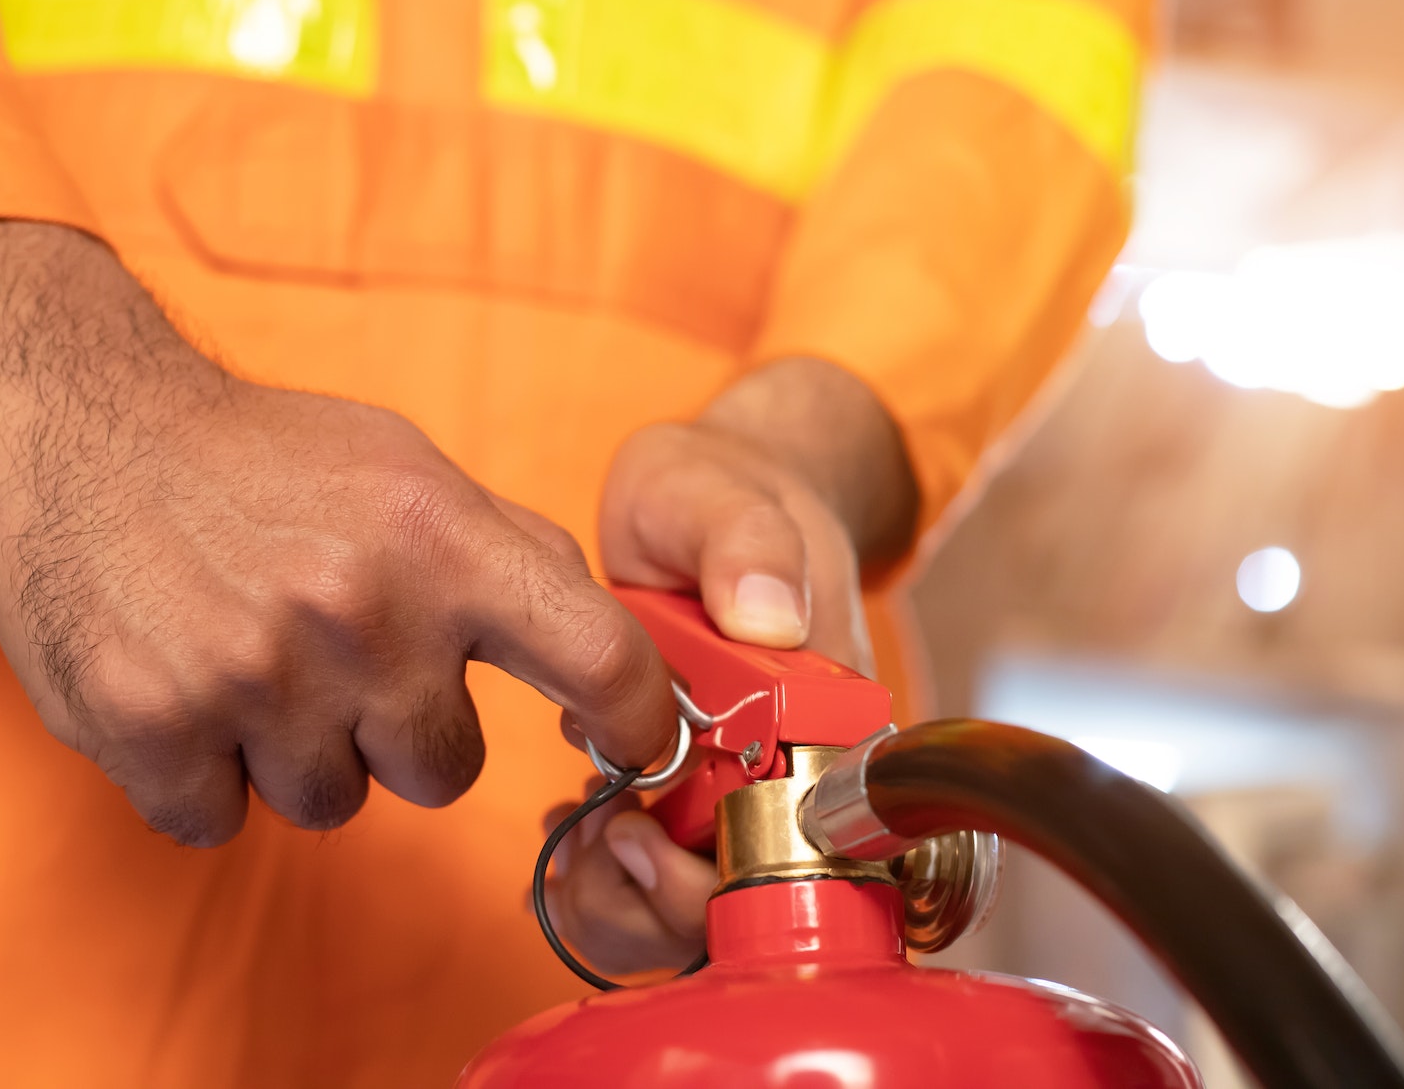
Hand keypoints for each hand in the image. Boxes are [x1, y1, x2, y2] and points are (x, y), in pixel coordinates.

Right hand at [0, 220, 675, 844]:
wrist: (83, 421)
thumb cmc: (264, 458)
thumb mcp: (407, 468)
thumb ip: (510, 556)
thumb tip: (611, 650)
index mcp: (440, 539)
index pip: (596, 657)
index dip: (636, 722)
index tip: (640, 749)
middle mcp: (360, 609)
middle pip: (444, 771)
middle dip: (400, 730)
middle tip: (335, 652)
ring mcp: (253, 673)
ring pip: (330, 803)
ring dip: (296, 752)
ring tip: (248, 653)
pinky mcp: (151, 724)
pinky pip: (219, 820)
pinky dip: (201, 775)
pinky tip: (182, 684)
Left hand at [544, 357, 919, 972]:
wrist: (699, 500)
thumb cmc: (718, 491)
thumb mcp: (721, 492)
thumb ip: (747, 541)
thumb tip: (770, 618)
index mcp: (832, 710)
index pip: (807, 842)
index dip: (720, 869)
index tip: (640, 832)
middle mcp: (799, 765)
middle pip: (750, 900)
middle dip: (656, 898)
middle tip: (593, 837)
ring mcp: (745, 787)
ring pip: (701, 911)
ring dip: (625, 898)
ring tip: (576, 834)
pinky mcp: (695, 796)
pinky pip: (660, 884)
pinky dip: (605, 882)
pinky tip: (572, 829)